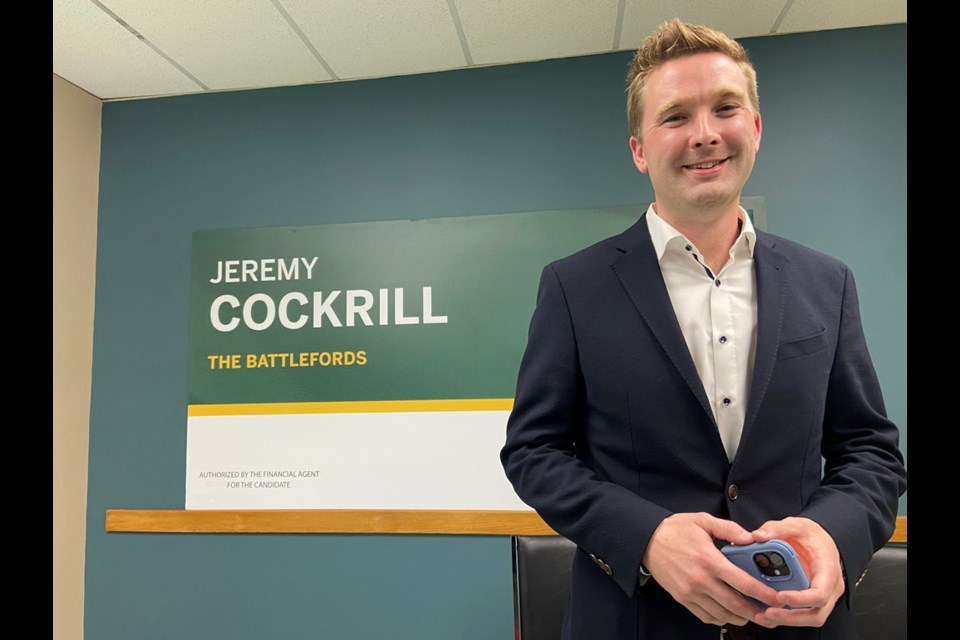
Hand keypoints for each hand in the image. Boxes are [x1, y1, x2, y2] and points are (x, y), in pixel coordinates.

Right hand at [643, 513, 779, 626]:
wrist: (646, 540)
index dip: (763, 594)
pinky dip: (721, 619)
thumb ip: (729, 529)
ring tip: (752, 615)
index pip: (743, 582)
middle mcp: (701, 580)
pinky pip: (705, 616)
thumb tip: (752, 538)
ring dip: (740, 618)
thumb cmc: (675, 529)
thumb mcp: (703, 521)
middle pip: (735, 605)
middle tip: (771, 615)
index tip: (778, 599)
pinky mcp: (682, 598)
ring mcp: (690, 592)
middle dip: (756, 613)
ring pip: (721, 614)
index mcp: (709, 560)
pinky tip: (729, 614)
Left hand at [751, 517, 844, 627]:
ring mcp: (823, 597)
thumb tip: (758, 535)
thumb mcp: (797, 525)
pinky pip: (803, 614)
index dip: (800, 599)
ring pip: (810, 618)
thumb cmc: (814, 536)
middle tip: (768, 613)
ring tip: (763, 616)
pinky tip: (767, 612)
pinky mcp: (812, 600)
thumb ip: (777, 528)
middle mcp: (830, 588)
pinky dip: (787, 615)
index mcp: (828, 570)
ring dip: (787, 620)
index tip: (780, 596)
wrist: (823, 541)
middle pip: (816, 614)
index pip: (820, 594)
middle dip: (791, 617)